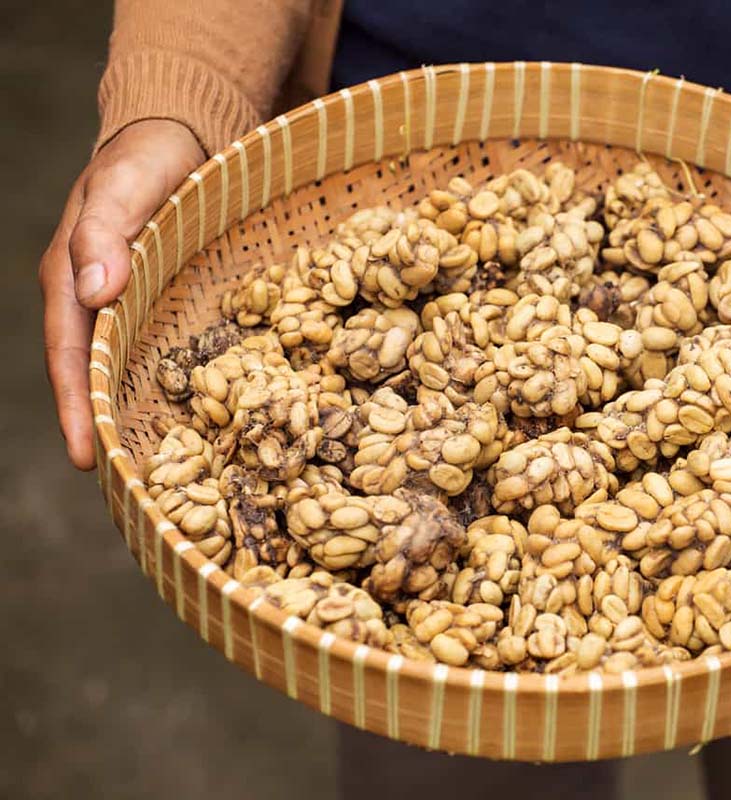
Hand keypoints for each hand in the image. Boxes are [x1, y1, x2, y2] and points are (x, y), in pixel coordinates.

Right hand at [40, 119, 203, 469]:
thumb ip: (105, 230)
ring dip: (133, 410)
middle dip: (101, 425)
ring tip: (155, 464)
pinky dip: (168, 381)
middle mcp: (97, 300)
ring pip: (126, 366)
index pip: (70, 354)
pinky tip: (192, 413)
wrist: (178, 139)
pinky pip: (159, 348)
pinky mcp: (163, 300)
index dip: (76, 405)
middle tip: (122, 482)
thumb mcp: (124, 184)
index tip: (85, 456)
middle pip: (94, 374)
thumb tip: (95, 289)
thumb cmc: (146, 159)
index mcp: (74, 279)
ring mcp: (130, 302)